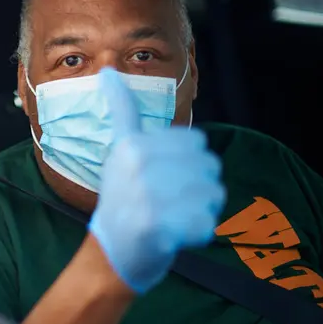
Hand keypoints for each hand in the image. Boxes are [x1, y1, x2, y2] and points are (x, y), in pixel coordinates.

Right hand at [88, 67, 225, 293]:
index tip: (161, 177)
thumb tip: (107, 72)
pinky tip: (174, 236)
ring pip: (214, 193)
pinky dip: (198, 234)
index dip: (189, 162)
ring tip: (173, 216)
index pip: (196, 141)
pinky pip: (208, 222)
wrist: (112, 252)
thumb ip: (124, 113)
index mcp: (132, 144)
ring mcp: (147, 195)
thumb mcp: (119, 150)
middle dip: (200, 186)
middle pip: (209, 165)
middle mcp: (138, 165)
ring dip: (202, 209)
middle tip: (170, 201)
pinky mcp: (158, 226)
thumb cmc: (123, 197)